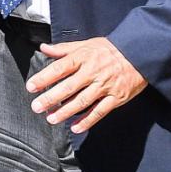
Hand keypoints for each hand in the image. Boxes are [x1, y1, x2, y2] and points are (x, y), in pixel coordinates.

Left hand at [26, 37, 146, 133]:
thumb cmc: (110, 49)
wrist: (139, 54)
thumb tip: (43, 48)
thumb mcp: (86, 44)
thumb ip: (63, 49)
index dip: (44, 78)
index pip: (60, 68)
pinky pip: (100, 111)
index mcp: (83, 58)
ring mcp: (105, 86)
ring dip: (65, 112)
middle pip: (68, 87)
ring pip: (82, 102)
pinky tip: (75, 128)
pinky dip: (87, 121)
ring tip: (51, 119)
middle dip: (51, 98)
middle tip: (36, 107)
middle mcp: (92, 73)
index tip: (31, 86)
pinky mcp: (116, 98)